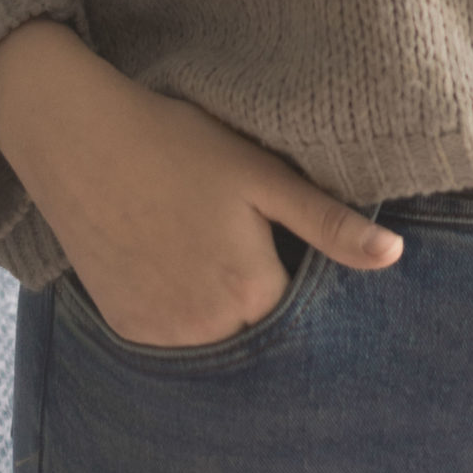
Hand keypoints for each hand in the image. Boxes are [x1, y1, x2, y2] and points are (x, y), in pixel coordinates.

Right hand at [0, 19, 403, 346]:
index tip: (277, 230)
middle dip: (256, 283)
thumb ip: (328, 223)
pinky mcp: (123, 326)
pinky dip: (175, 303)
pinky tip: (164, 251)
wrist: (80, 139)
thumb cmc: (178, 144)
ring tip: (196, 233)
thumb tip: (392, 258)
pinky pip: (168, 330)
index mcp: (252, 292)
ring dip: (216, 298)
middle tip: (230, 226)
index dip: (294, 264)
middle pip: (254, 321)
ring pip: (212, 330)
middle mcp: (206, 329)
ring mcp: (159, 333)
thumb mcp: (260, 174)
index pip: (298, 304)